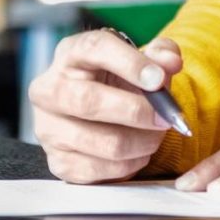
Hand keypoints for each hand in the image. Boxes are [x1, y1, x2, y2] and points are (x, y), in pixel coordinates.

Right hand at [28, 31, 182, 183]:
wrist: (98, 115)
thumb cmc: (119, 83)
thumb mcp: (140, 62)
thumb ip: (160, 55)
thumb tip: (170, 62)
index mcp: (69, 54)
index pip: (94, 49)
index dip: (130, 63)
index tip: (159, 79)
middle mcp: (48, 89)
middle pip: (88, 101)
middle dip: (136, 111)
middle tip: (166, 117)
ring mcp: (48, 129)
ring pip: (104, 142)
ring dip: (142, 142)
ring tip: (156, 135)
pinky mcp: (58, 162)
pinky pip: (103, 170)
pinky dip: (131, 164)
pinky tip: (139, 151)